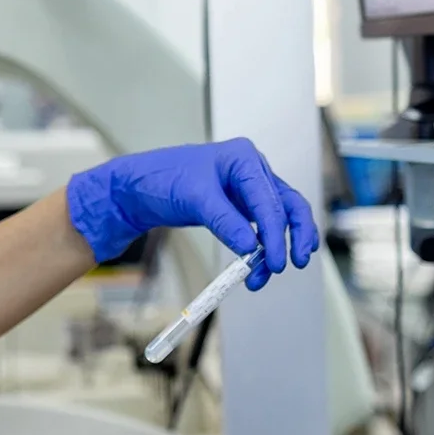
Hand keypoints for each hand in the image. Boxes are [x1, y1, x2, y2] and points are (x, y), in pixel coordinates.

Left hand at [66, 138, 318, 287]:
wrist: (138, 188)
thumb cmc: (161, 178)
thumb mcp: (193, 198)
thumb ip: (224, 221)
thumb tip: (251, 246)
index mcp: (243, 159)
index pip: (269, 199)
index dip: (275, 232)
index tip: (276, 260)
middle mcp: (251, 171)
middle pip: (288, 204)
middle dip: (295, 235)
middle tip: (295, 263)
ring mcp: (247, 190)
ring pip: (278, 219)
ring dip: (277, 247)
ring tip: (265, 275)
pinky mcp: (240, 208)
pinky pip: (260, 229)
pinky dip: (263, 248)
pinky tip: (261, 266)